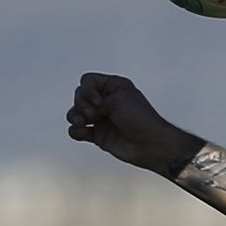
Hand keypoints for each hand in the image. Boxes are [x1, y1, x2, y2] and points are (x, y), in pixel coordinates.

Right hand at [66, 73, 196, 173]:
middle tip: (93, 115)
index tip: (99, 102)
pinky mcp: (98, 135)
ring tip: (82, 123)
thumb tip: (80, 114)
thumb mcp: (116, 100)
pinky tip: (82, 132)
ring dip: (74, 116)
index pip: (87, 80)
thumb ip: (94, 101)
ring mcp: (101, 118)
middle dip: (81, 104)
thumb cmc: (139, 118)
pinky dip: (75, 131)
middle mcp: (106, 100)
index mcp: (114, 86)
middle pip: (79, 95)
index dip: (87, 90)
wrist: (151, 144)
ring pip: (75, 113)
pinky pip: (77, 131)